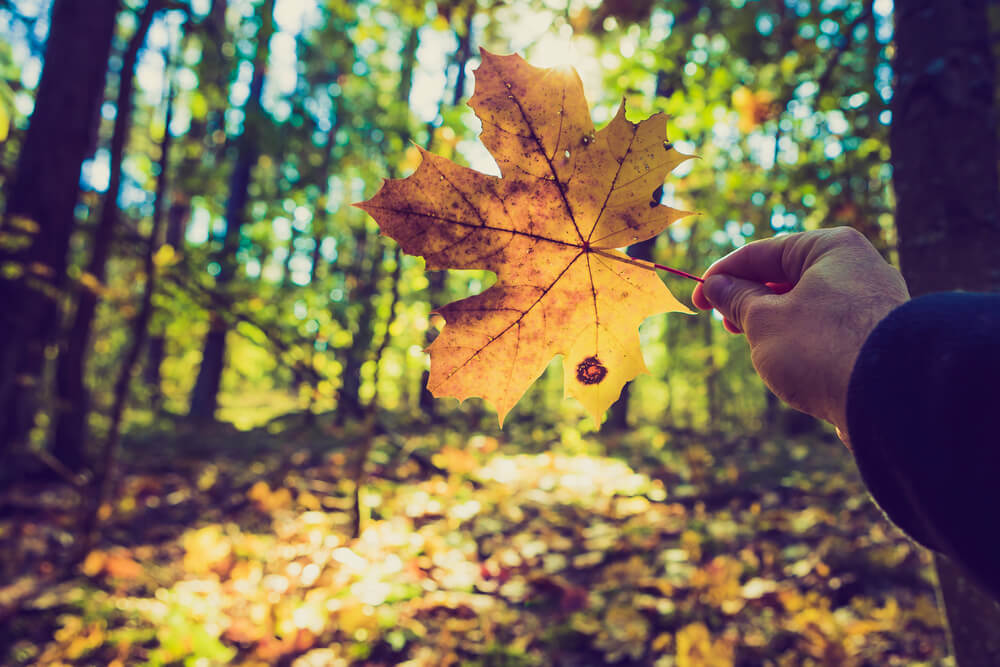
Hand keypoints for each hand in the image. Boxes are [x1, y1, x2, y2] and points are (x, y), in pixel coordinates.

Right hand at [692, 227, 909, 439]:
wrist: (894, 399)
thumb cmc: (823, 348)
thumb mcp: (764, 321)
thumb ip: (737, 300)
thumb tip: (717, 286)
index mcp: (828, 247)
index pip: (760, 252)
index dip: (721, 276)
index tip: (697, 302)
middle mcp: (856, 267)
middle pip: (785, 277)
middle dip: (751, 302)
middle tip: (728, 327)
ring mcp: (871, 303)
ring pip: (806, 306)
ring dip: (775, 325)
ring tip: (761, 351)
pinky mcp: (877, 337)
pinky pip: (827, 330)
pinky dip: (802, 343)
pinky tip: (794, 368)